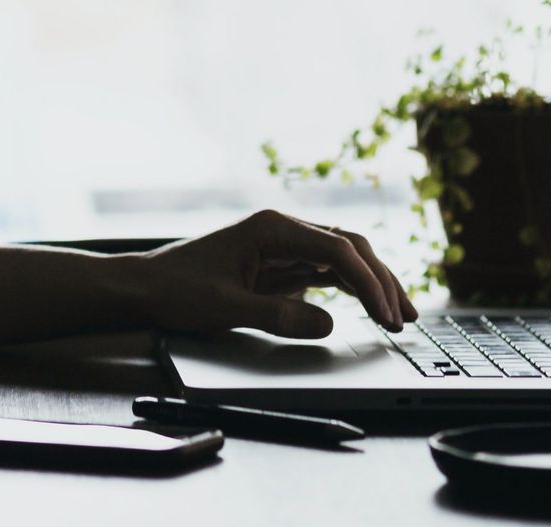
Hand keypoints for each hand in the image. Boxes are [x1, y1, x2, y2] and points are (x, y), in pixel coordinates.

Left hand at [135, 209, 415, 338]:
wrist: (146, 287)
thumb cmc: (178, 290)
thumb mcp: (226, 308)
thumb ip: (278, 315)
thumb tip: (328, 323)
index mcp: (271, 228)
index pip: (337, 249)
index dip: (368, 282)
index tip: (386, 313)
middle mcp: (282, 230)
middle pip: (349, 248)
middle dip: (381, 280)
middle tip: (404, 318)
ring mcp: (283, 246)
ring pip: (343, 258)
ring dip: (373, 283)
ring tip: (400, 314)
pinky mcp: (280, 264)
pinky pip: (326, 271)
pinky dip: (352, 289)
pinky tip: (371, 307)